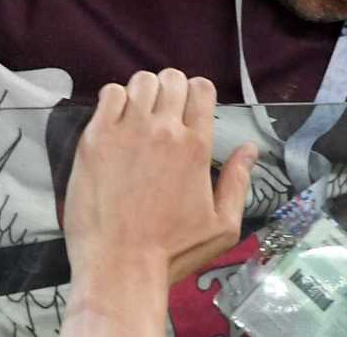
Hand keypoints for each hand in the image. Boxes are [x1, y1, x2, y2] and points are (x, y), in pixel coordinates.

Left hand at [64, 70, 256, 296]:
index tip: (188, 112)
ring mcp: (127, 131)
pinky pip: (109, 94)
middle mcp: (165, 131)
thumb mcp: (222, 226)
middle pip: (172, 79)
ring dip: (143, 94)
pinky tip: (115, 123)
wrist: (118, 268)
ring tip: (138, 117)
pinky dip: (114, 101)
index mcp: (197, 147)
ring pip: (141, 82)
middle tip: (162, 115)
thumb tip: (250, 149)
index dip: (196, 95)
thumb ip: (238, 182)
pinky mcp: (95, 139)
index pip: (202, 88)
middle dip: (171, 91)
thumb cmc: (171, 253)